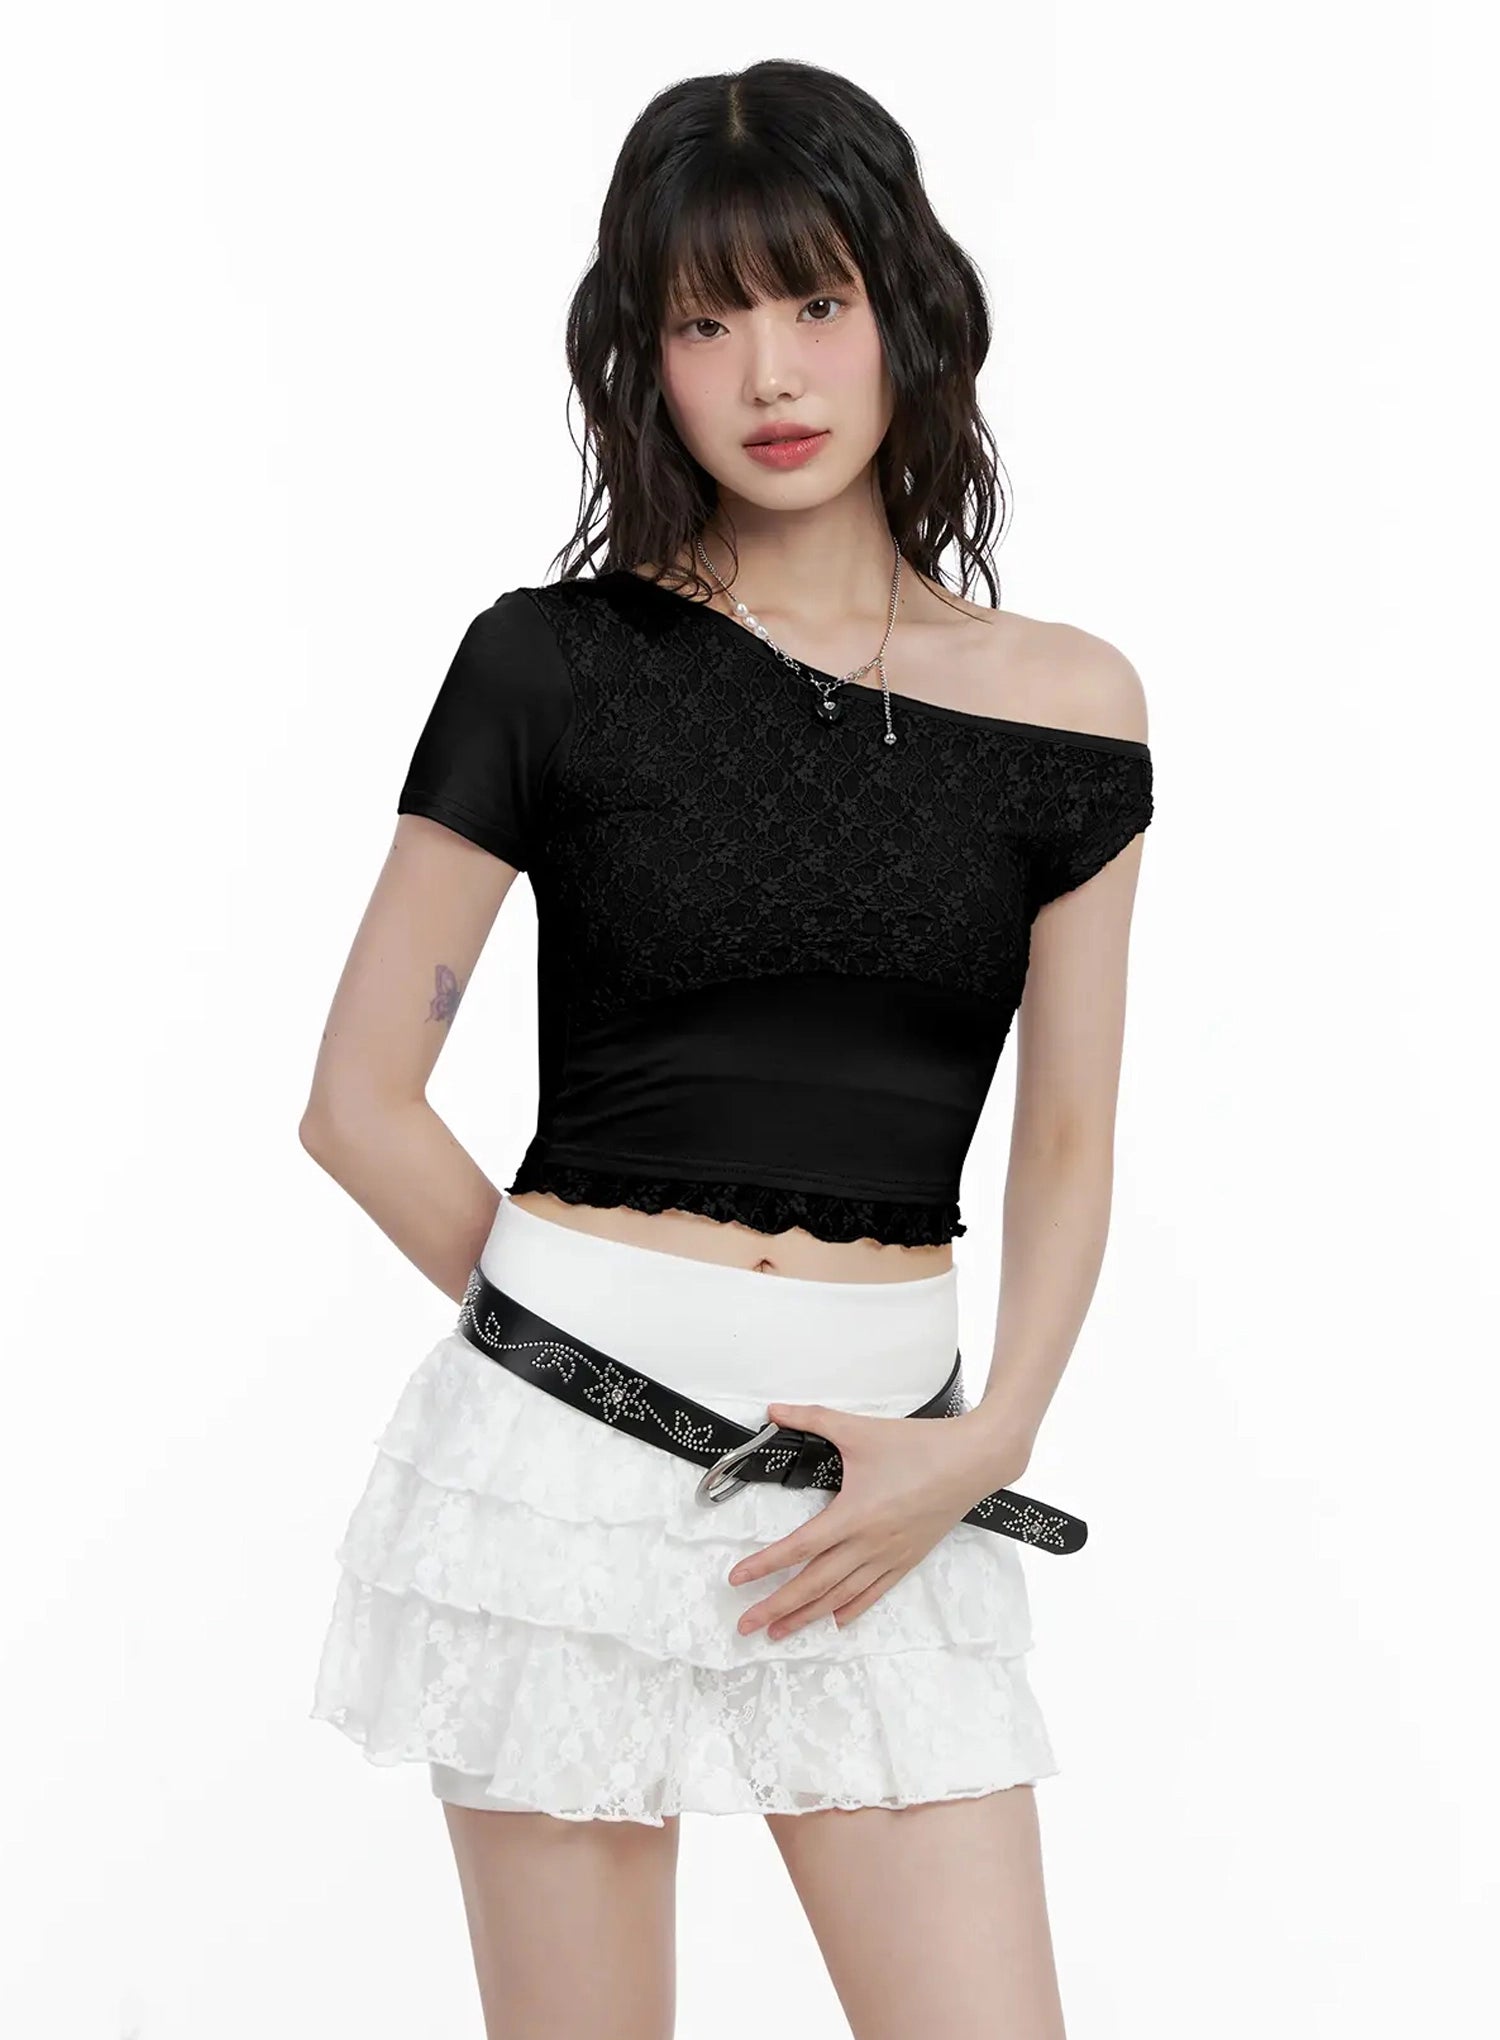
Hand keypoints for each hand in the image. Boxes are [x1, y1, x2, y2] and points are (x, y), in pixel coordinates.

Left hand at [725, 1404, 1025, 1639]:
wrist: (973, 1461)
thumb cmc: (920, 1446)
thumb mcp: (859, 1429)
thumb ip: (812, 1418)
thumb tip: (774, 1410)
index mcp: (853, 1515)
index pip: (798, 1548)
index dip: (763, 1565)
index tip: (736, 1580)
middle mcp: (868, 1543)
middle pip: (813, 1584)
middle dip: (776, 1606)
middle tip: (746, 1625)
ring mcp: (889, 1556)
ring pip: (840, 1596)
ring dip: (807, 1616)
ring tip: (779, 1632)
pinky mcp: (908, 1558)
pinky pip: (874, 1592)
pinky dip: (851, 1608)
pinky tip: (835, 1619)